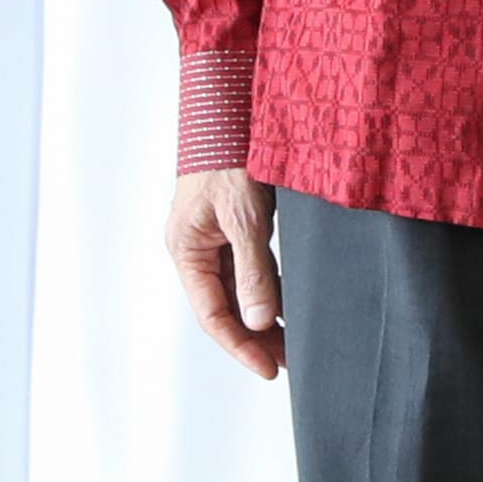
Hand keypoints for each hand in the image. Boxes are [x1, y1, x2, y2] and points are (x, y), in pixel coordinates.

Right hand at [168, 168, 284, 379]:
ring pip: (240, 291)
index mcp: (187, 250)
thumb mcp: (244, 218)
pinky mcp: (235, 227)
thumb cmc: (230, 158)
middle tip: (292, 362)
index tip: (270, 368)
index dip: (241, 345)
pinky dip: (270, 290)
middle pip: (226, 307)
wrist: (231, 112)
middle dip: (256, 338)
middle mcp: (197, 249)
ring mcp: (215, 239)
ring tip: (296, 342)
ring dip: (265, 317)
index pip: (213, 314)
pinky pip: (251, 269)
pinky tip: (291, 305)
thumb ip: (252, 270)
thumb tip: (259, 321)